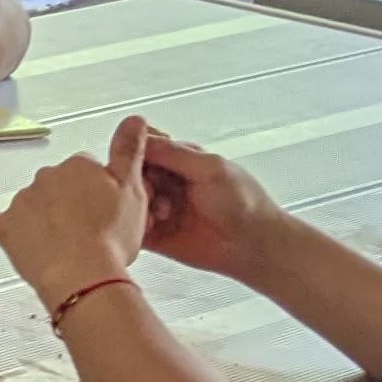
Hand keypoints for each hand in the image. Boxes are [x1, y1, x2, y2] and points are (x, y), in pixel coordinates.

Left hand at [0, 116, 153, 302]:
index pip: (87, 169)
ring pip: (32, 202)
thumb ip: (129, 151)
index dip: (97, 189)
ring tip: (62, 242)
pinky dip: (1, 224)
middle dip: (69, 201)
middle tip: (87, 227)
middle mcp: (47, 177)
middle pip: (59, 184)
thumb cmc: (110, 238)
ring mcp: (23, 201)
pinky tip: (11, 232)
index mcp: (79, 166)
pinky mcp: (5, 227)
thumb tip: (133, 119)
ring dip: (43, 216)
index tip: (104, 207)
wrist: (82, 275)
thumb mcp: (133, 189)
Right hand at [129, 122, 293, 278]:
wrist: (254, 244)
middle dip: (136, 182)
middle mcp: (166, 182)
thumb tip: (140, 137)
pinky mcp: (155, 234)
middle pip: (131, 173)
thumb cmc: (244, 203)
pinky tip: (149, 227)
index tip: (136, 162)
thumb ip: (174, 153)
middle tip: (151, 192)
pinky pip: (130, 227)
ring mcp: (159, 208)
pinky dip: (132, 226)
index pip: (144, 147)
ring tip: (158, 213)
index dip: (135, 153)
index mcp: (180, 160)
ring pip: (127, 199)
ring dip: (136, 204)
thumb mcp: (211, 168)